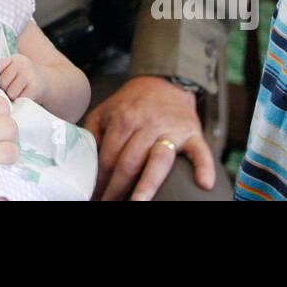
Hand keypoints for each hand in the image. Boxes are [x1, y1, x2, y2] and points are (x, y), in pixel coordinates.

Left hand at [0, 54, 45, 103]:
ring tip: (20, 92)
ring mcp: (29, 74)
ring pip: (10, 92)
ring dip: (13, 97)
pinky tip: (26, 96)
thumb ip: (2, 73)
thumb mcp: (15, 70)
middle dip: (5, 89)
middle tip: (12, 89)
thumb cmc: (26, 79)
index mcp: (14, 59)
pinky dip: (21, 101)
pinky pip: (20, 99)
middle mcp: (21, 64)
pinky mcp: (34, 87)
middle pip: (3, 82)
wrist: (49, 82)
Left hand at [83, 75, 213, 200]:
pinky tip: (204, 184)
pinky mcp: (193, 133)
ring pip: (158, 160)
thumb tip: (83, 161)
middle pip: (129, 163)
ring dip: (148, 185)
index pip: (108, 158)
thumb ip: (93, 133)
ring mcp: (171, 130)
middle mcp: (146, 125)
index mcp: (123, 120)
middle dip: (117, 190)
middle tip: (108, 206)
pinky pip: (200, 151)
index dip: (100, 181)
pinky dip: (204, 167)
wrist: (165, 80)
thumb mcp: (106, 110)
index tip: (94, 196)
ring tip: (139, 204)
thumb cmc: (133, 102)